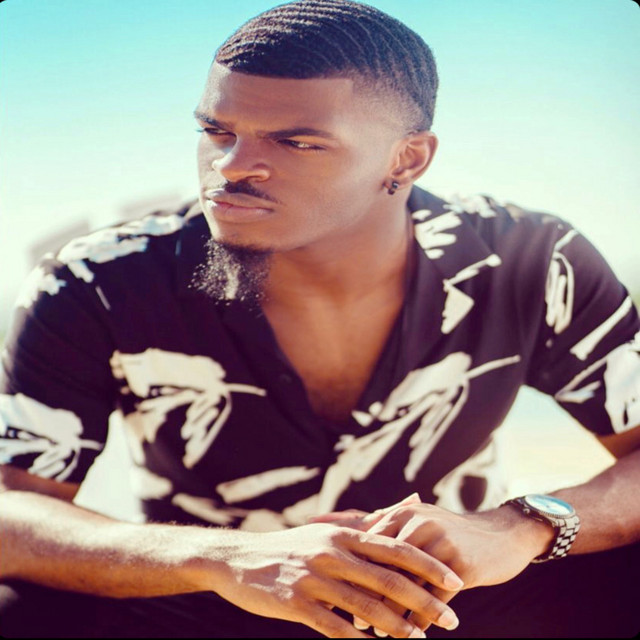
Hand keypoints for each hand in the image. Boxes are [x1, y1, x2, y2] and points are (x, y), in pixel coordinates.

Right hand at [208, 522, 463, 637]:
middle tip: (451, 619)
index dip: (428, 566)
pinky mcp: (296, 602)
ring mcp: (314, 578)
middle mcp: (334, 553)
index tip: (456, 582)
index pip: (396, 549)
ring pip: (366, 607)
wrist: (239, 558)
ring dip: (398, 627)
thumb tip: (412, 500)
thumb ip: (370, 522)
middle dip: (424, 601)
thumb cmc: (292, 547)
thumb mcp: (329, 530)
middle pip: (389, 579)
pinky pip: (334, 626)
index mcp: (345, 535)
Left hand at [325, 500, 552, 633]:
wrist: (501, 537)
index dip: (349, 569)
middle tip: (347, 618)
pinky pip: (431, 599)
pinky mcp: (457, 564)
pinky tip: (409, 636)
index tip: (329, 590)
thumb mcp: (417, 522)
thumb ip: (382, 525)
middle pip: (381, 564)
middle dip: (363, 593)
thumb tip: (336, 524)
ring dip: (388, 612)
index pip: (366, 543)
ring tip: (373, 633)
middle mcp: (415, 522)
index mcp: (400, 513)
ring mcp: (437, 542)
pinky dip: (418, 620)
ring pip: (404, 585)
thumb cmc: (449, 532)